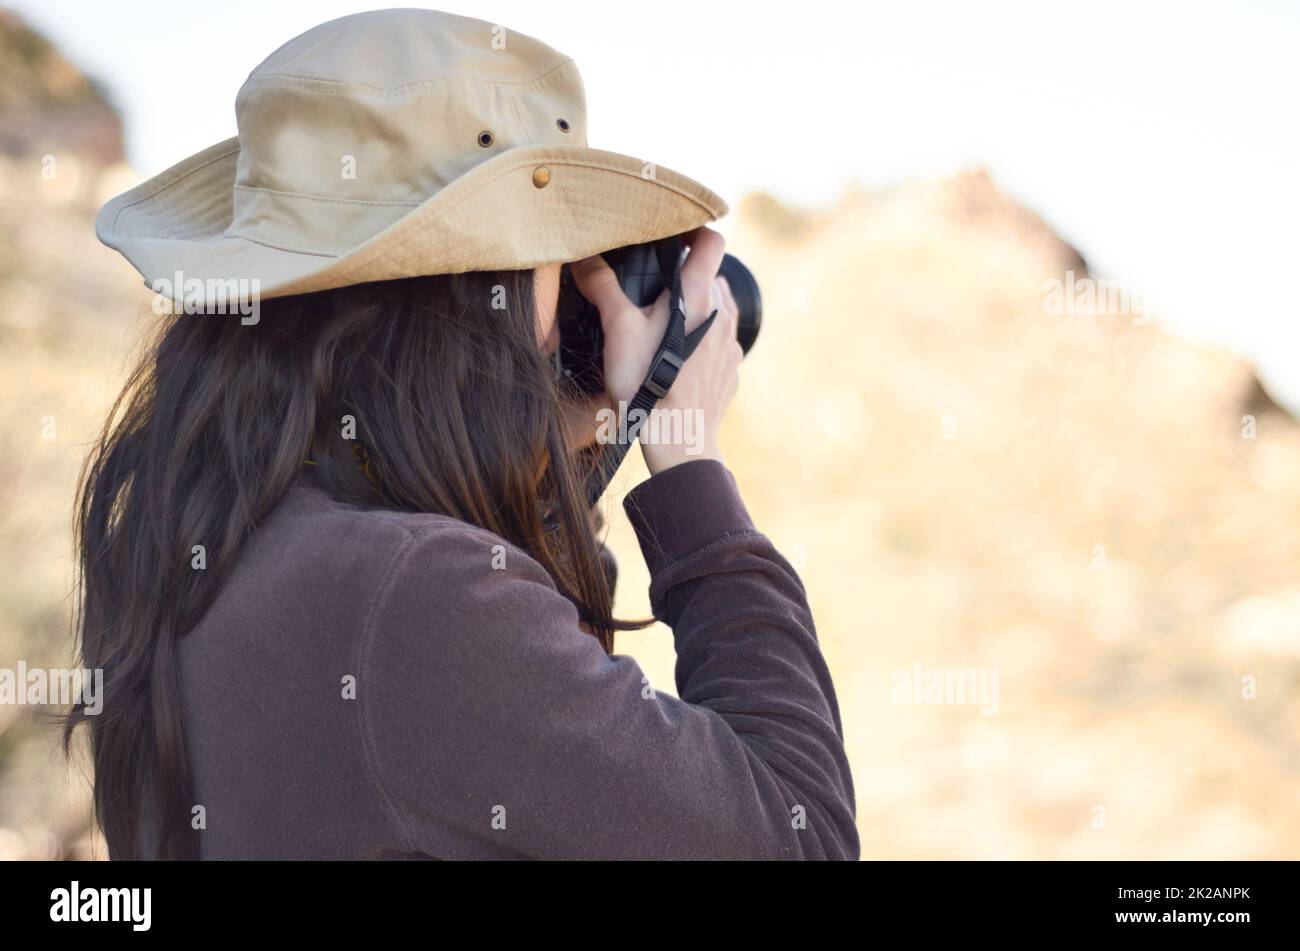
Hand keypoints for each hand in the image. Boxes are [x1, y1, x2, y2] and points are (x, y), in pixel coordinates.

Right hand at [568, 226, 740, 474]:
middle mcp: (723, 313)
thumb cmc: (647, 382)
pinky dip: (706, 339)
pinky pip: (722, 341)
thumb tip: (583, 258)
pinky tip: (681, 356)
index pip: (713, 242)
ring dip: (700, 307)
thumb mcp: (618, 329)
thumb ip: (603, 288)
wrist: (678, 438)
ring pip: (720, 308)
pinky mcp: (732, 369)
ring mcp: (731, 343)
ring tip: (668, 323)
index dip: (696, 232)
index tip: (676, 237)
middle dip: (690, 275)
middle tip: (659, 286)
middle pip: (714, 275)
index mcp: (699, 294)